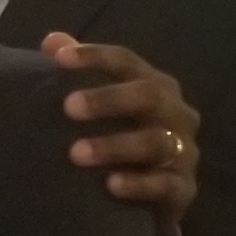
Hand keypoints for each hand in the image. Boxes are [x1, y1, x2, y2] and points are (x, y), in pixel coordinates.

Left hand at [45, 33, 198, 223]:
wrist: (153, 194)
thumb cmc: (120, 139)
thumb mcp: (100, 106)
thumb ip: (79, 74)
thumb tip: (51, 41)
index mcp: (153, 85)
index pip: (127, 62)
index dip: (95, 56)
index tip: (59, 58)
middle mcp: (175, 112)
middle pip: (149, 95)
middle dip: (109, 99)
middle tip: (68, 106)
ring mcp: (184, 150)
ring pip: (156, 142)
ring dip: (115, 145)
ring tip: (75, 153)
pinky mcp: (183, 188)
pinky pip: (166, 185)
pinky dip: (140, 184)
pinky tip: (111, 185)